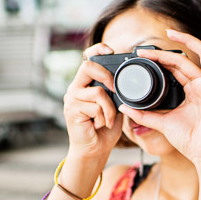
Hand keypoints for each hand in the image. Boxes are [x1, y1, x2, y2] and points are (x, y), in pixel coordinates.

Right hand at [63, 43, 123, 158]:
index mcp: (86, 84)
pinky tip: (100, 125)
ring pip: (98, 92)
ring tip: (109, 119)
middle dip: (107, 76)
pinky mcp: (72, 110)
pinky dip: (104, 117)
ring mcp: (72, 98)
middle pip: (88, 66)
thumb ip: (116, 92)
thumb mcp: (114, 105)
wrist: (94, 150)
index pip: (87, 58)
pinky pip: (95, 107)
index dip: (97, 49)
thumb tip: (129, 80)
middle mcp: (76, 88)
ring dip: (109, 108)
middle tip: (115, 90)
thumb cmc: (104, 128)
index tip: (110, 50)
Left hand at [118, 24, 200, 164]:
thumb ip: (144, 114)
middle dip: (164, 52)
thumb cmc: (190, 141)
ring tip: (170, 32)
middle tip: (144, 49)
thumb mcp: (162, 123)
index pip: (176, 67)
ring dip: (188, 41)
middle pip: (185, 59)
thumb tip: (125, 107)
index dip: (160, 60)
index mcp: (193, 90)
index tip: (142, 57)